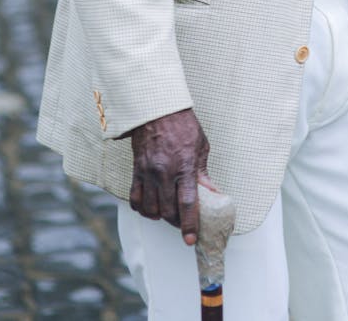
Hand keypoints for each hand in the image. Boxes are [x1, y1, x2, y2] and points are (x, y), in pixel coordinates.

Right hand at [129, 108, 212, 244]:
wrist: (158, 108)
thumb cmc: (183, 125)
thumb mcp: (201, 146)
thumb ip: (203, 172)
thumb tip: (212, 193)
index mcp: (185, 166)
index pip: (188, 204)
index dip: (189, 225)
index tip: (190, 239)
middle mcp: (165, 172)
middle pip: (168, 211)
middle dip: (176, 222)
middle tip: (182, 223)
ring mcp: (149, 172)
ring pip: (150, 208)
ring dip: (159, 216)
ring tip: (167, 215)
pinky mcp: (137, 170)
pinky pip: (135, 198)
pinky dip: (142, 208)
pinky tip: (150, 207)